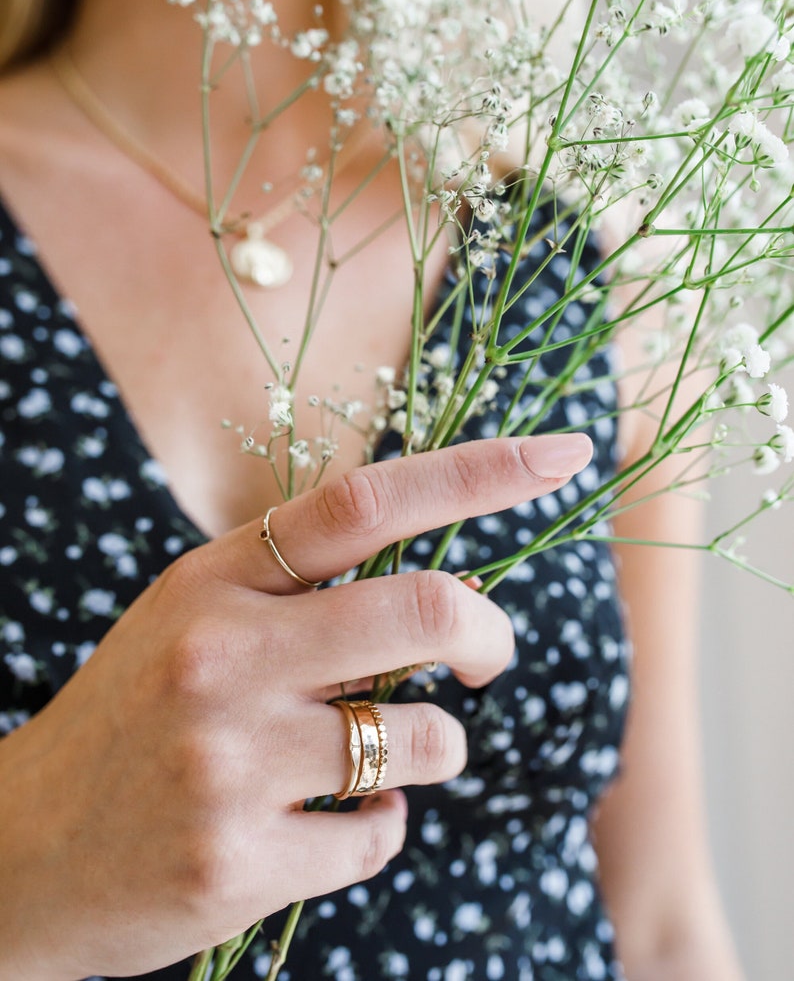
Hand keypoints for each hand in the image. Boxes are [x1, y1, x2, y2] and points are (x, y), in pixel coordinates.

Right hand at [0, 433, 591, 979]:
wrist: (17, 852)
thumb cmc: (133, 719)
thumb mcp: (192, 620)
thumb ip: (299, 591)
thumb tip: (446, 583)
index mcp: (216, 581)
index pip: (366, 502)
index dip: (478, 473)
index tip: (565, 454)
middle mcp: (222, 657)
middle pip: (427, 610)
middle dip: (491, 633)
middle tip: (487, 655)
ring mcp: (230, 762)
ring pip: (425, 735)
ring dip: (433, 746)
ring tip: (380, 756)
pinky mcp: (240, 860)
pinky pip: (383, 832)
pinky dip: (381, 823)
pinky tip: (319, 823)